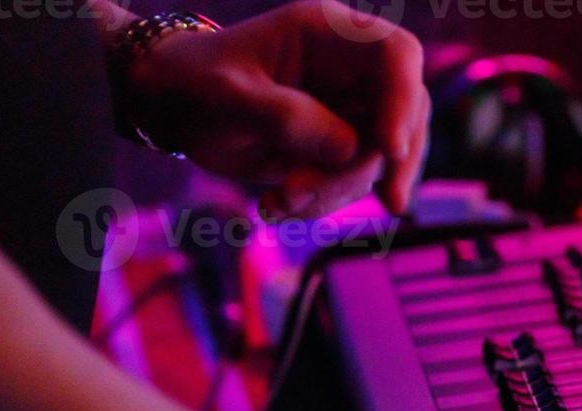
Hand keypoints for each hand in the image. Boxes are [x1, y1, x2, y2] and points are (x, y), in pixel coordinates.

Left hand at [118, 0, 428, 217]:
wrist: (172, 109)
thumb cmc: (194, 85)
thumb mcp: (227, 97)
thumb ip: (286, 117)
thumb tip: (349, 147)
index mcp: (328, 34)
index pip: (396, 55)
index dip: (404, 100)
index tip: (388, 150)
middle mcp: (351, 69)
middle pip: (408, 113)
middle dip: (389, 164)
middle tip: (379, 205)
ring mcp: (351, 109)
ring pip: (385, 157)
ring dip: (341, 190)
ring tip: (281, 200)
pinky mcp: (342, 148)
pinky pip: (358, 183)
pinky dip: (324, 202)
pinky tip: (278, 205)